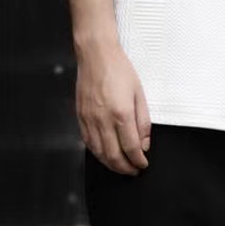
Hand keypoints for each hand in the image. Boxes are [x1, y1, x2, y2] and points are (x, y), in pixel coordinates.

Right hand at [76, 38, 151, 174]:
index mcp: (121, 114)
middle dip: (125, 168)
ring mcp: (90, 119)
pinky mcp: (80, 117)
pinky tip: (104, 154)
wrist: (97, 54)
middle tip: (133, 170)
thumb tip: (144, 144)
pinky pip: (88, 142)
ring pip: (99, 153)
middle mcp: (103, 120)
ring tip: (121, 167)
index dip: (138, 161)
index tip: (143, 164)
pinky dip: (97, 153)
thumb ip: (143, 122)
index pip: (131, 148)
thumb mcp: (139, 93)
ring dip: (111, 165)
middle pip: (114, 156)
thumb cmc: (118, 69)